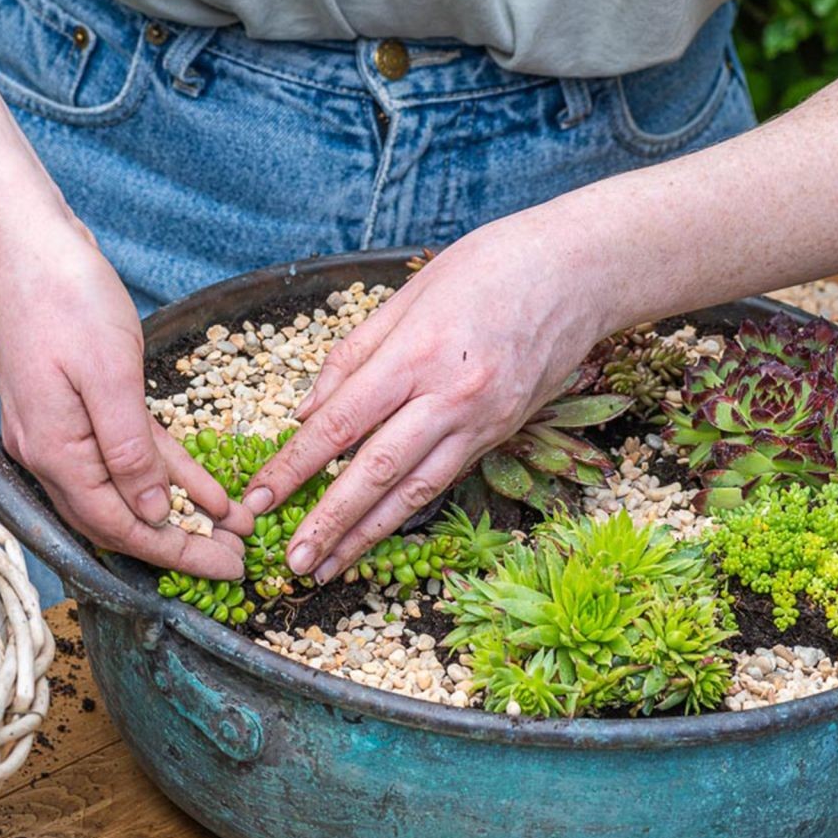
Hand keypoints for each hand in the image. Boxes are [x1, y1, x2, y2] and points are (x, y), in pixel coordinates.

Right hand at [0, 197, 253, 577]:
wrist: (23, 239)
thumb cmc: (64, 296)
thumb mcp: (109, 374)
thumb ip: (129, 449)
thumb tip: (150, 512)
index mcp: (54, 452)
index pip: (120, 526)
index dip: (175, 553)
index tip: (226, 569)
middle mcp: (50, 454)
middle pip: (121, 521)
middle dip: (181, 545)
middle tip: (237, 562)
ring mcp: (61, 433)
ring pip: (128, 491)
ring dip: (180, 511)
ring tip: (234, 529)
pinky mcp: (75, 410)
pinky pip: (128, 454)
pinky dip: (166, 472)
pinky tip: (208, 488)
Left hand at [242, 211, 604, 580]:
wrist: (580, 272)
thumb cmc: (489, 267)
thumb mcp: (408, 295)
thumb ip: (352, 356)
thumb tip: (306, 412)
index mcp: (417, 354)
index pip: (340, 424)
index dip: (294, 467)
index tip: (257, 499)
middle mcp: (450, 397)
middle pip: (374, 472)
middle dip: (327, 522)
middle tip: (289, 561)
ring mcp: (480, 422)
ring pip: (413, 492)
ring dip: (365, 536)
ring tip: (327, 570)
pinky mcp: (501, 434)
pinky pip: (443, 480)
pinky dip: (405, 512)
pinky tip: (378, 534)